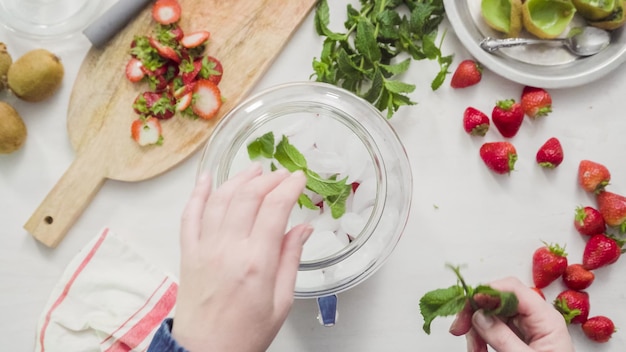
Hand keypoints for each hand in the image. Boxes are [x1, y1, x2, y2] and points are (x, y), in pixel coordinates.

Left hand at [171, 163, 311, 351]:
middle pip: (248, 196)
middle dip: (268, 178)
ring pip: (221, 199)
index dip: (289, 187)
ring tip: (254, 170)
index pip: (275, 208)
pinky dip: (198, 193)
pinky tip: (207, 179)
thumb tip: (303, 229)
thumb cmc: (244, 335)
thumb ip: (291, 260)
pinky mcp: (189, 254)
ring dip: (239, 179)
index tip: (299, 179)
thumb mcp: (281, 302)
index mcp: (257, 262)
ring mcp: (205, 249)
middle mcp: (229, 249)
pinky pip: (190, 215)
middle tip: (282, 175)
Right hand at [449, 277, 573, 351]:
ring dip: (476, 330)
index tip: (468, 306)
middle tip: (459, 329)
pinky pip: (494, 330)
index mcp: (546, 319)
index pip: (513, 289)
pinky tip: (478, 349)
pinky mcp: (519, 340)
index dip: (487, 292)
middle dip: (475, 314)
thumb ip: (503, 338)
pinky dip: (481, 338)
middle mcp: (536, 319)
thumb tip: (479, 315)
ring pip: (491, 315)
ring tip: (473, 349)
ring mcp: (527, 329)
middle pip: (497, 301)